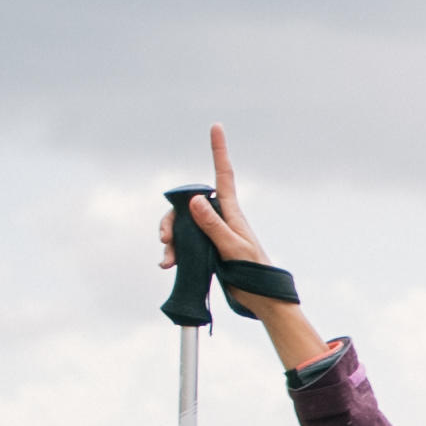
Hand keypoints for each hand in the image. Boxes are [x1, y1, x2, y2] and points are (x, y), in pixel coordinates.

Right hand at [173, 129, 332, 370]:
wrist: (261, 298)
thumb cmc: (254, 272)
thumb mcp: (232, 248)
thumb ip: (213, 225)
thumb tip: (195, 200)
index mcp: (231, 213)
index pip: (223, 174)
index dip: (219, 151)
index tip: (216, 127)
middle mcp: (220, 219)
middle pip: (188, 205)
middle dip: (171, 218)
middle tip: (163, 238)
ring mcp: (213, 234)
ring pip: (182, 227)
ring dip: (170, 241)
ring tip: (167, 260)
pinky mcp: (207, 250)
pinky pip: (184, 244)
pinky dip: (173, 252)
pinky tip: (167, 265)